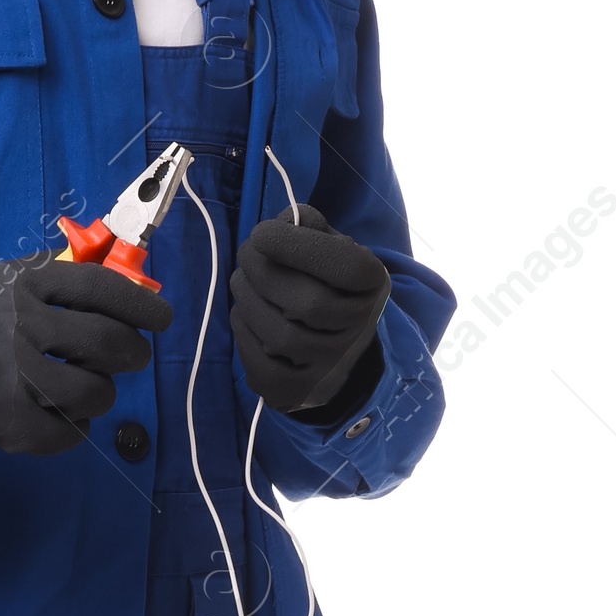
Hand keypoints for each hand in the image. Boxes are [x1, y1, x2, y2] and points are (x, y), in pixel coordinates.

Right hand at [0, 251, 171, 457]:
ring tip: (85, 391)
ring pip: (94, 392)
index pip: (98, 288)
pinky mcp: (5, 421)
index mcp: (20, 285)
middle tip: (131, 359)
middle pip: (106, 343)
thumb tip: (116, 287)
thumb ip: (46, 282)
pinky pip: (68, 432)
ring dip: (100, 394)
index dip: (140, 305)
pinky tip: (60, 420)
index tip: (162, 319)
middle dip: (131, 354)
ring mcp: (12, 376)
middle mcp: (19, 325)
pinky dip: (74, 430)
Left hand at [229, 204, 389, 413]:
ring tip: (242, 281)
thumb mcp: (332, 247)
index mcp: (373, 287)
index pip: (346, 267)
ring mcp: (330, 369)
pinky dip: (243, 334)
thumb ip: (310, 227)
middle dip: (262, 271)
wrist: (338, 348)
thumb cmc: (328, 283)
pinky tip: (245, 315)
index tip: (262, 233)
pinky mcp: (299, 393)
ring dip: (247, 299)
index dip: (296, 247)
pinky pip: (261, 366)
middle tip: (246, 253)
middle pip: (307, 304)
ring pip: (279, 335)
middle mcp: (359, 332)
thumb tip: (284, 222)